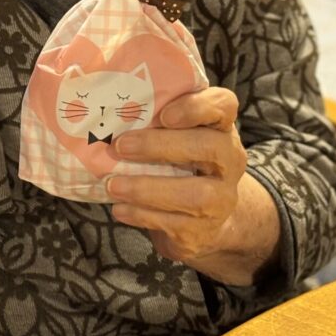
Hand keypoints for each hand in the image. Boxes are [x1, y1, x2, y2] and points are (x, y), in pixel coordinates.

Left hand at [108, 87, 247, 264]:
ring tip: (112, 184)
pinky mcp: (204, 230)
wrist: (204, 218)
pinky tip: (120, 208)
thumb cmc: (180, 161)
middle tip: (120, 146)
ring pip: (195, 194)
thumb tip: (106, 107)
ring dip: (147, 188)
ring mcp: (222, 198)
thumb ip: (155, 118)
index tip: (165, 115)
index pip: (224, 105)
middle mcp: (230, 160)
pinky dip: (143, 215)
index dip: (197, 107)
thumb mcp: (176, 135)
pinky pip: (176, 224)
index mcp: (221, 127)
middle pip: (208, 147)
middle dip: (160, 146)